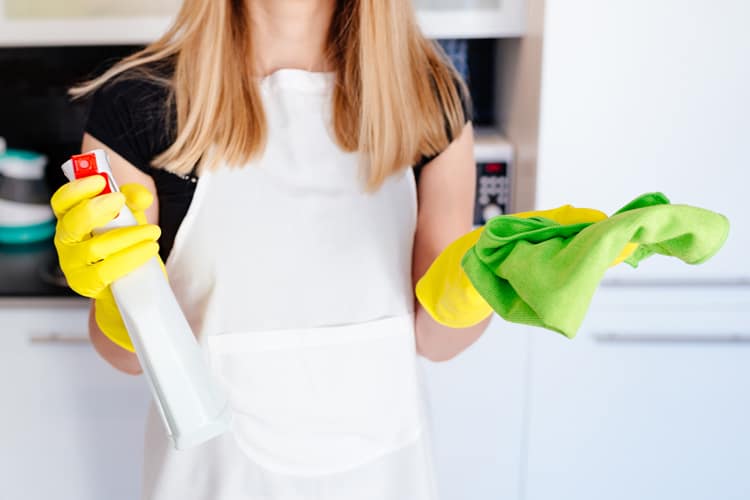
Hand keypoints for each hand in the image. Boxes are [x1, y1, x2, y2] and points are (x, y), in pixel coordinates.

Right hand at [51, 176, 160, 350]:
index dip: (77, 189)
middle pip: (72, 223)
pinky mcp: (85, 284)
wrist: (127, 282)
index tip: (99, 180)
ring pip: (95, 248)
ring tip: (153, 232)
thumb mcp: (130, 215)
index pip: (62, 201)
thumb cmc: (122, 244)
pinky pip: (105, 272)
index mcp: (71, 218)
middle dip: (96, 209)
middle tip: (120, 200)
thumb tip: (142, 196)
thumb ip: (134, 199)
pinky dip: (130, 258)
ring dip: (128, 236)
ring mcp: (72, 264)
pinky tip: (149, 249)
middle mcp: (66, 240)